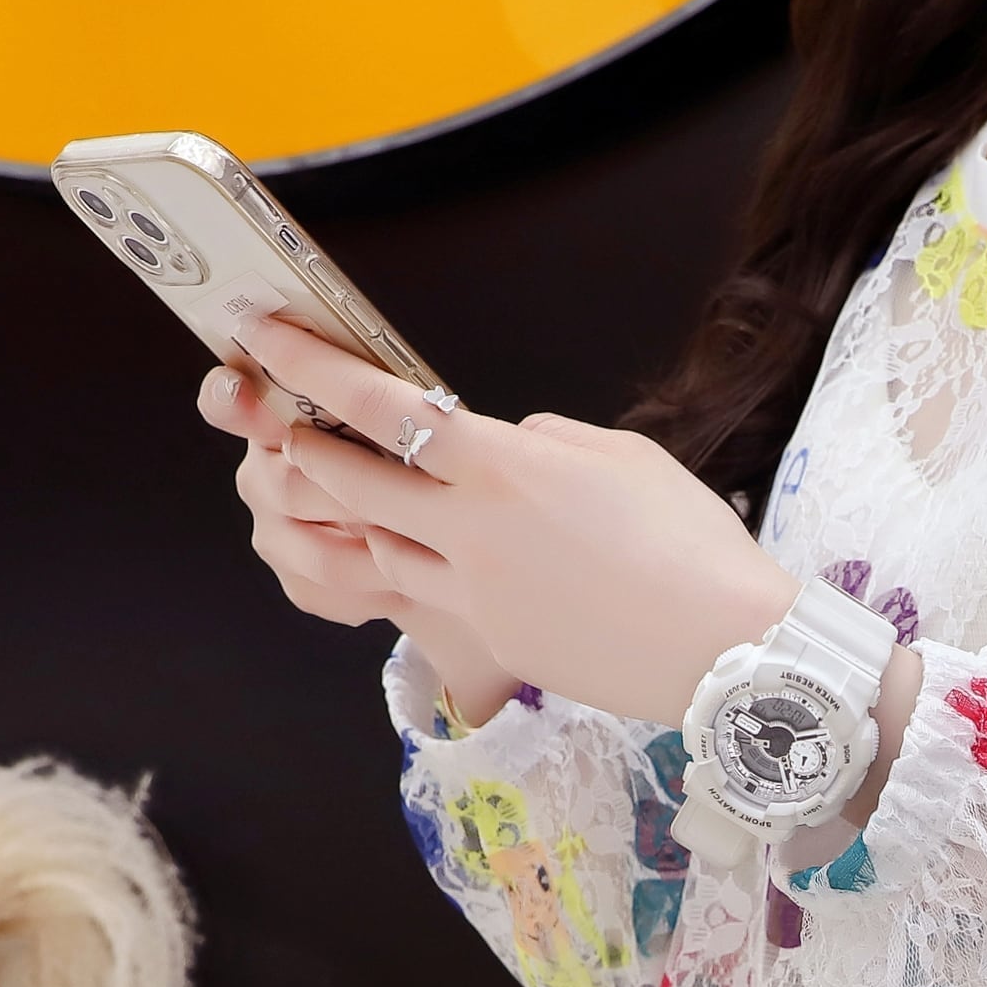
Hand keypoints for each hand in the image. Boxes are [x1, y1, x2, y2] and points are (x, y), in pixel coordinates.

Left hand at [222, 312, 798, 730]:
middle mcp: (468, 528)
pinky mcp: (490, 640)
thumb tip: (504, 443)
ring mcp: (471, 591)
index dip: (308, 365)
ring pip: (374, 545)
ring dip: (354, 515)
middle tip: (284, 425)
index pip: (377, 403)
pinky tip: (437, 558)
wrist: (724, 652)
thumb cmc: (691, 545)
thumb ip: (544, 441)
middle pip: (346, 478)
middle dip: (303, 445)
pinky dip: (414, 568)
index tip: (262, 334)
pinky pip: (425, 596)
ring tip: (353, 495)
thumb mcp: (621, 456)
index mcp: (500, 464)